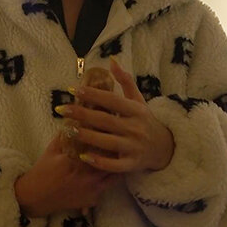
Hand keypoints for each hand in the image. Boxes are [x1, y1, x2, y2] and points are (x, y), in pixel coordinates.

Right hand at [14, 132, 123, 217]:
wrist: (36, 197)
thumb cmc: (43, 171)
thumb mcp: (52, 149)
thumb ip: (65, 133)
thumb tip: (76, 117)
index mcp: (76, 161)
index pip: (98, 144)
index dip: (106, 134)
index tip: (110, 126)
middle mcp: (87, 176)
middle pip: (111, 158)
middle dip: (115, 147)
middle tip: (118, 137)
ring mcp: (93, 190)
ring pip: (115, 172)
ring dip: (116, 161)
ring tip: (118, 151)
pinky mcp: (94, 199)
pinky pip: (109, 186)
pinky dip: (111, 176)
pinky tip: (111, 167)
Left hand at [58, 57, 174, 172]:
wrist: (165, 148)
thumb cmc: (145, 120)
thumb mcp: (138, 100)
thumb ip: (125, 81)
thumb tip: (111, 61)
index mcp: (136, 110)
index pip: (111, 100)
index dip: (92, 94)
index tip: (73, 89)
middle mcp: (135, 128)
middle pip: (105, 120)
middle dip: (82, 114)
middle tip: (61, 110)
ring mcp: (134, 147)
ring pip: (107, 142)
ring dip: (86, 136)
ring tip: (67, 130)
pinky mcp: (132, 164)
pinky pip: (114, 165)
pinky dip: (99, 162)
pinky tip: (83, 156)